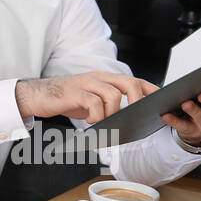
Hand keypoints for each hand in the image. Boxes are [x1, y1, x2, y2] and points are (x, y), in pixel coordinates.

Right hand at [15, 72, 158, 124]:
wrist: (37, 96)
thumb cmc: (65, 100)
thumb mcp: (90, 101)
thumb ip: (107, 105)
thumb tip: (128, 119)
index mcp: (103, 79)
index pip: (133, 80)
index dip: (149, 88)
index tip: (162, 99)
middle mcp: (97, 78)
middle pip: (128, 82)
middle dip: (138, 99)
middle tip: (137, 114)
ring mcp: (85, 83)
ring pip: (112, 94)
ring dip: (114, 112)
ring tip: (106, 122)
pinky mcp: (74, 92)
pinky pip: (93, 103)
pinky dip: (97, 116)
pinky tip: (91, 122)